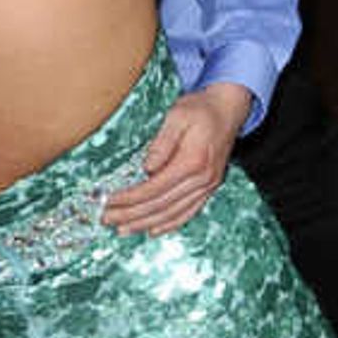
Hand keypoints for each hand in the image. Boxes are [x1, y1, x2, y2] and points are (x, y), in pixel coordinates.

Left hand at [103, 84, 253, 235]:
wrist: (230, 106)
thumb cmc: (202, 109)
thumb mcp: (178, 116)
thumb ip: (162, 143)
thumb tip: (147, 168)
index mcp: (192, 161)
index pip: (154, 188)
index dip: (129, 198)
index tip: (109, 202)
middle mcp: (202, 178)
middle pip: (161, 205)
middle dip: (131, 215)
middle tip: (107, 219)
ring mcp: (208, 184)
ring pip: (173, 213)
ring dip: (146, 224)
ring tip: (123, 229)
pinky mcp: (210, 186)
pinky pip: (189, 212)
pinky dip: (170, 224)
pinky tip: (154, 230)